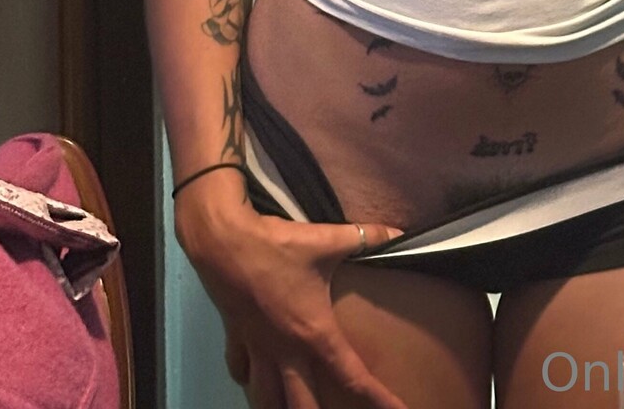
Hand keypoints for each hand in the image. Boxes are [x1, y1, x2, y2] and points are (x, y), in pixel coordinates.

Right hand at [180, 197, 409, 408]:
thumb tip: (399, 231)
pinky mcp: (235, 339)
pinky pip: (242, 372)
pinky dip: (251, 382)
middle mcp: (285, 352)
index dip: (379, 399)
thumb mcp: (327, 240)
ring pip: (266, 400)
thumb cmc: (277, 246)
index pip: (353, 376)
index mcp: (314, 334)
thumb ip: (367, 237)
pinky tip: (256, 380)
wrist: (224, 242)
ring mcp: (257, 349)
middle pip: (303, 406)